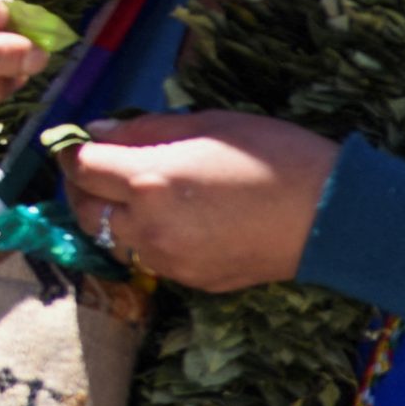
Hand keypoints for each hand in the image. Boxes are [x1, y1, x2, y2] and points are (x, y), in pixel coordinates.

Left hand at [60, 111, 341, 292]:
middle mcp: (151, 228)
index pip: (81, 169)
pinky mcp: (193, 281)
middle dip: (83, 187)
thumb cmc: (274, 155)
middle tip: (98, 166)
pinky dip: (144, 238)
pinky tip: (169, 217)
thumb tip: (96, 131)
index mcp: (150, 181)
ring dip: (110, 216)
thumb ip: (143, 130)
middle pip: (85, 211)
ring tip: (133, 192)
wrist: (334, 216)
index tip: (76, 141)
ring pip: (112, 241)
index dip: (71, 151)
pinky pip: (149, 258)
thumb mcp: (204, 124)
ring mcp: (172, 261)